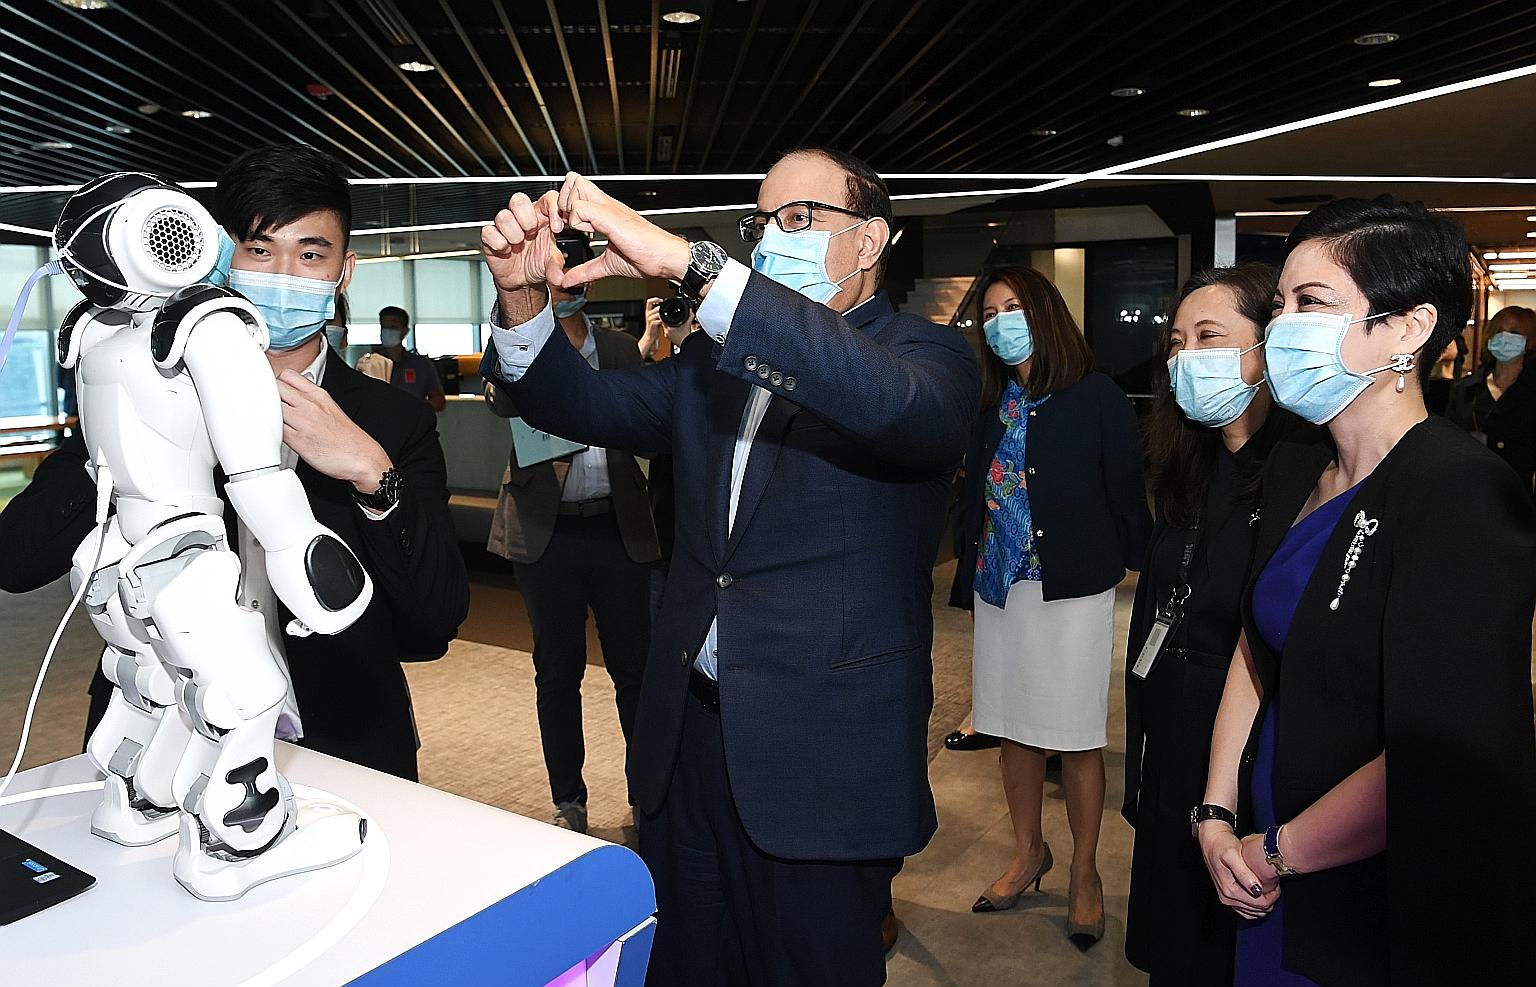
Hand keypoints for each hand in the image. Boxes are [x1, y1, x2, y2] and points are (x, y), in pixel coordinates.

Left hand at [277, 370, 391, 492]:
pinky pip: (272, 429)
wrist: (362, 458)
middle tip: (267, 406)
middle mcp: (309, 405)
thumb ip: (310, 400)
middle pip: (274, 387)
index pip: (287, 375)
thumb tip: (291, 397)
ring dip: (265, 413)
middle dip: (267, 395)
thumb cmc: (348, 439)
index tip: (274, 390)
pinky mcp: (297, 440)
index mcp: (319, 395)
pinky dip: (268, 430)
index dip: (276, 382)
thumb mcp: (332, 409)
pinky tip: (272, 433)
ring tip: (269, 420)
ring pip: (269, 407)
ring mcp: (302, 422)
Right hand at [480, 190, 564, 293]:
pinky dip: (499, 243)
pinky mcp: (490, 237)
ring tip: (518, 245)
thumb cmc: (537, 265)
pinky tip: (506, 251)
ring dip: (513, 233)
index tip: (557, 228)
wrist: (521, 282)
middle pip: (519, 199)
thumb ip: (558, 263)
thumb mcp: (553, 263)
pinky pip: (488, 232)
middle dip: (527, 218)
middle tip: (532, 233)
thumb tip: (562, 274)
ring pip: (503, 216)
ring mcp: (505, 226)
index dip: (552, 208)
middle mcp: (523, 218)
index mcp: (542, 217)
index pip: (547, 198)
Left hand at [553, 173, 690, 285]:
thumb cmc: (646, 255)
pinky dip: (576, 222)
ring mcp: (608, 208)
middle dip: (563, 200)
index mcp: (605, 212)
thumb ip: (586, 270)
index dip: (565, 205)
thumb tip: (569, 280)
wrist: (665, 257)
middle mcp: (606, 205)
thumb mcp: (607, 264)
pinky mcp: (610, 217)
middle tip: (567, 223)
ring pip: (575, 186)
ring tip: (578, 228)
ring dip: (569, 208)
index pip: (576, 189)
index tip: (567, 227)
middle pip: (573, 179)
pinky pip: (581, 208)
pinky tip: (588, 233)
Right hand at [639, 296, 663, 355]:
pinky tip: (664, 322)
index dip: (655, 299)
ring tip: (666, 317)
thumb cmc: (654, 327)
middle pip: (656, 307)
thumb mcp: (656, 318)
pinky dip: (663, 320)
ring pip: (658, 313)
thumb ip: (659, 312)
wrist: (650, 336)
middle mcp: (648, 314)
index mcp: (648, 311)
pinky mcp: (652, 324)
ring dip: (663, 315)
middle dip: (662, 309)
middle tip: (667, 310)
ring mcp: (649, 319)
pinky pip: (658, 320)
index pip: (649, 301)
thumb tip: (665, 307)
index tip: (661, 300)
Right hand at [1198, 821, 1280, 918]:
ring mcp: (1227, 898)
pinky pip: (1245, 910)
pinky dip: (1256, 905)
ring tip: (1269, 889)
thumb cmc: (1221, 845)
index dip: (1273, 897)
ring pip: (1252, 912)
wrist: (1211, 840)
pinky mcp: (1227, 896)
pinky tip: (1260, 894)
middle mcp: (1227, 897)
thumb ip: (1244, 873)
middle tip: (1275, 886)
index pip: (1259, 904)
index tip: (1277, 886)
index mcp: (1229, 889)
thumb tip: (1256, 889)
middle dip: (1270, 900)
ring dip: (1264, 904)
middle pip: (1257, 910)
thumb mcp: (1232, 854)